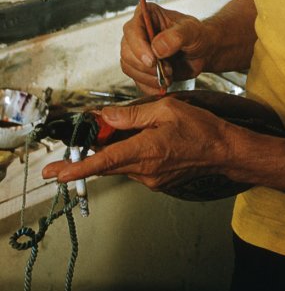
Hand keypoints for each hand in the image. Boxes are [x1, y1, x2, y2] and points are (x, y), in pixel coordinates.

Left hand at [41, 97, 228, 189]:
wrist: (224, 151)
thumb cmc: (201, 128)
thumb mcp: (166, 109)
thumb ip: (133, 114)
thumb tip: (107, 117)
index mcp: (146, 149)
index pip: (105, 160)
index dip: (79, 168)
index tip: (59, 174)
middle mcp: (145, 169)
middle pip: (105, 167)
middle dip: (79, 167)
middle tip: (55, 170)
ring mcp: (151, 179)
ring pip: (119, 166)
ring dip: (108, 156)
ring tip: (107, 138)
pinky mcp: (156, 182)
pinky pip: (133, 168)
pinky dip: (126, 157)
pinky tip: (134, 144)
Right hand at [120, 3, 214, 93]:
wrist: (203, 52)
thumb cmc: (197, 35)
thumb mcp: (192, 31)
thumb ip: (177, 36)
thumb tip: (157, 47)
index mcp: (147, 15)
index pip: (132, 30)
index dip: (139, 47)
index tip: (153, 60)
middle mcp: (138, 32)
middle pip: (127, 52)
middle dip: (147, 66)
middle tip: (168, 69)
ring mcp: (136, 51)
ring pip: (129, 67)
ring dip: (149, 76)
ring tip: (169, 74)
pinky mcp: (140, 68)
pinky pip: (136, 80)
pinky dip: (150, 86)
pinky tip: (164, 83)